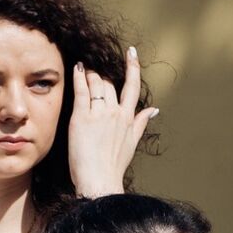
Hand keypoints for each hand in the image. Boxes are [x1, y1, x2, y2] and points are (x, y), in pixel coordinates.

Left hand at [66, 46, 156, 197]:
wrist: (99, 180)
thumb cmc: (113, 166)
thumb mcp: (132, 142)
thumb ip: (142, 123)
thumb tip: (154, 110)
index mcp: (128, 117)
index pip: (132, 86)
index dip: (132, 67)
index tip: (131, 53)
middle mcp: (116, 113)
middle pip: (110, 84)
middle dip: (102, 76)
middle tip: (94, 72)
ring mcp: (99, 114)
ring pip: (97, 84)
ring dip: (91, 75)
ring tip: (84, 71)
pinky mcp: (81, 118)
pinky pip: (81, 91)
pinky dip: (80, 77)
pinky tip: (77, 68)